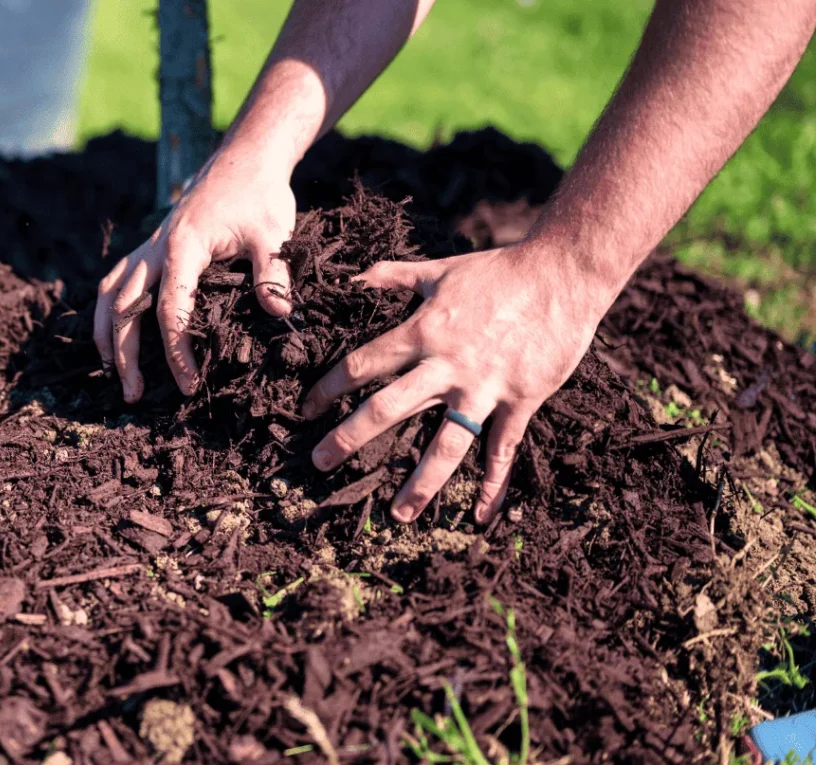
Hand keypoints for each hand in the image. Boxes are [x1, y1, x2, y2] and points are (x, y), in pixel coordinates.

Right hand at [95, 149, 295, 401]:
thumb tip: (278, 313)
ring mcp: (149, 246)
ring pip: (110, 293)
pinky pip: (117, 280)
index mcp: (184, 247)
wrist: (245, 158)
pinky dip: (109, 311)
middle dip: (125, 354)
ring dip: (106, 335)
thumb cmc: (261, 195)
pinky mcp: (151, 246)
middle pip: (125, 307)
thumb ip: (274, 273)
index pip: (170, 309)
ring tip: (112, 374)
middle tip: (133, 395)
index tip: (188, 383)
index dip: (176, 351)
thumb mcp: (274, 234)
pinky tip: (113, 336)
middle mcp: (156, 247)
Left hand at [302, 243, 605, 523]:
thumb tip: (353, 277)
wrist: (562, 273)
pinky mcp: (520, 400)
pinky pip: (502, 449)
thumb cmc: (498, 271)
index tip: (307, 409)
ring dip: (420, 482)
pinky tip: (480, 514)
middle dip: (350, 438)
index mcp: (422, 331)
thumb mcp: (439, 268)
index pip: (362, 365)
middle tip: (319, 464)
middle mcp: (447, 366)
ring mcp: (484, 388)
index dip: (329, 388)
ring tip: (398, 514)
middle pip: (388, 409)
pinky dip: (493, 484)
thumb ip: (393, 275)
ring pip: (445, 444)